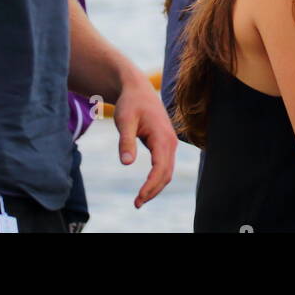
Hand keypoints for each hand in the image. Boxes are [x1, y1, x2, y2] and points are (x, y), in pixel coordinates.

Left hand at [111, 72, 176, 207]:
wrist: (138, 90)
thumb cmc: (130, 103)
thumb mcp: (124, 121)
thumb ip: (125, 141)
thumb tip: (126, 163)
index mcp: (162, 137)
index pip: (160, 168)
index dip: (150, 186)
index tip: (138, 198)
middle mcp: (171, 142)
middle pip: (166, 173)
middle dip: (153, 190)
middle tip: (136, 204)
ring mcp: (170, 143)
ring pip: (167, 171)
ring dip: (156, 187)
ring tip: (140, 199)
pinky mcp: (165, 144)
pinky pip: (164, 166)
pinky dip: (157, 179)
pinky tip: (146, 187)